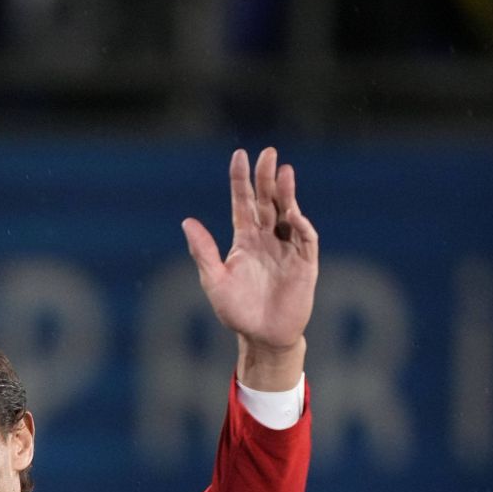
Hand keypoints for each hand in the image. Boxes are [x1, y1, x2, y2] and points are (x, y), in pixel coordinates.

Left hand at [182, 147, 317, 355]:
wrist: (263, 337)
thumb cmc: (237, 311)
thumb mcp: (214, 281)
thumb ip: (203, 252)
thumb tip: (186, 221)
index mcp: (245, 239)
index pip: (244, 202)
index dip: (241, 180)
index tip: (240, 156)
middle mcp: (268, 239)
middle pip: (268, 201)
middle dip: (267, 178)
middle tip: (268, 153)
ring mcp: (288, 249)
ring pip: (289, 214)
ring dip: (286, 194)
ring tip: (284, 172)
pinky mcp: (305, 264)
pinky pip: (305, 239)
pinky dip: (301, 225)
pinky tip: (293, 213)